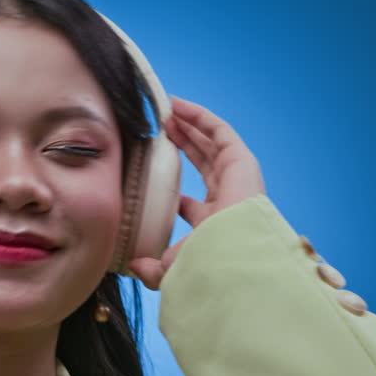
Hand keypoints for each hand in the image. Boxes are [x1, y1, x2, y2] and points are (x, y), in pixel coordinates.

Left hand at [128, 96, 265, 289]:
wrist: (232, 254)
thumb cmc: (208, 264)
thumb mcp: (173, 267)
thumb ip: (153, 269)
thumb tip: (134, 266)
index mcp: (212, 225)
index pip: (192, 202)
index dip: (172, 185)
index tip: (153, 172)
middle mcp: (227, 199)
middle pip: (203, 164)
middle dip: (183, 145)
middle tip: (161, 130)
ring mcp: (236, 178)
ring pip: (210, 144)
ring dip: (189, 126)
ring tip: (167, 112)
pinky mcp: (241, 161)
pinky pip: (219, 131)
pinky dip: (200, 117)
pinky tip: (178, 107)